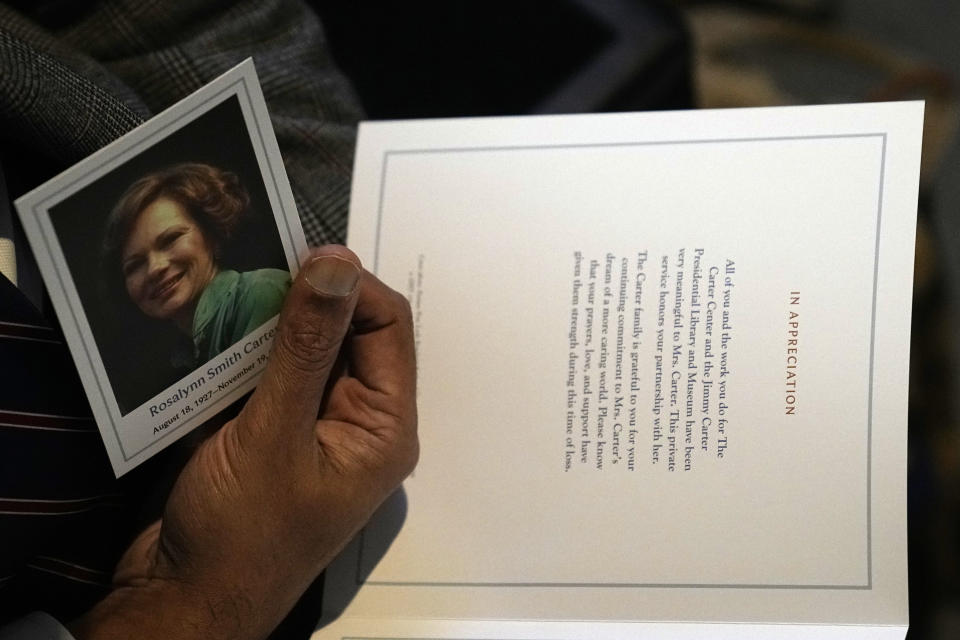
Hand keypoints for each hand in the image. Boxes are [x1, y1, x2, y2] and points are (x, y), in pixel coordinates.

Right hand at [71, 245, 417, 639]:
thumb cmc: (242, 535)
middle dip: (307, 300)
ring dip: (270, 323)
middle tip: (257, 267)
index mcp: (383, 427)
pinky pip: (270, 373)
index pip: (388, 327)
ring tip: (229, 294)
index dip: (351, 286)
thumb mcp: (274, 434)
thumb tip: (334, 263)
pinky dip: (245, 350)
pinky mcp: (272, 431)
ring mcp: (314, 426)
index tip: (300, 255)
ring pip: (305, 349)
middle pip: (349, 332)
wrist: (185, 600)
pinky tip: (213, 331)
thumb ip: (304, 348)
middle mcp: (358, 421)